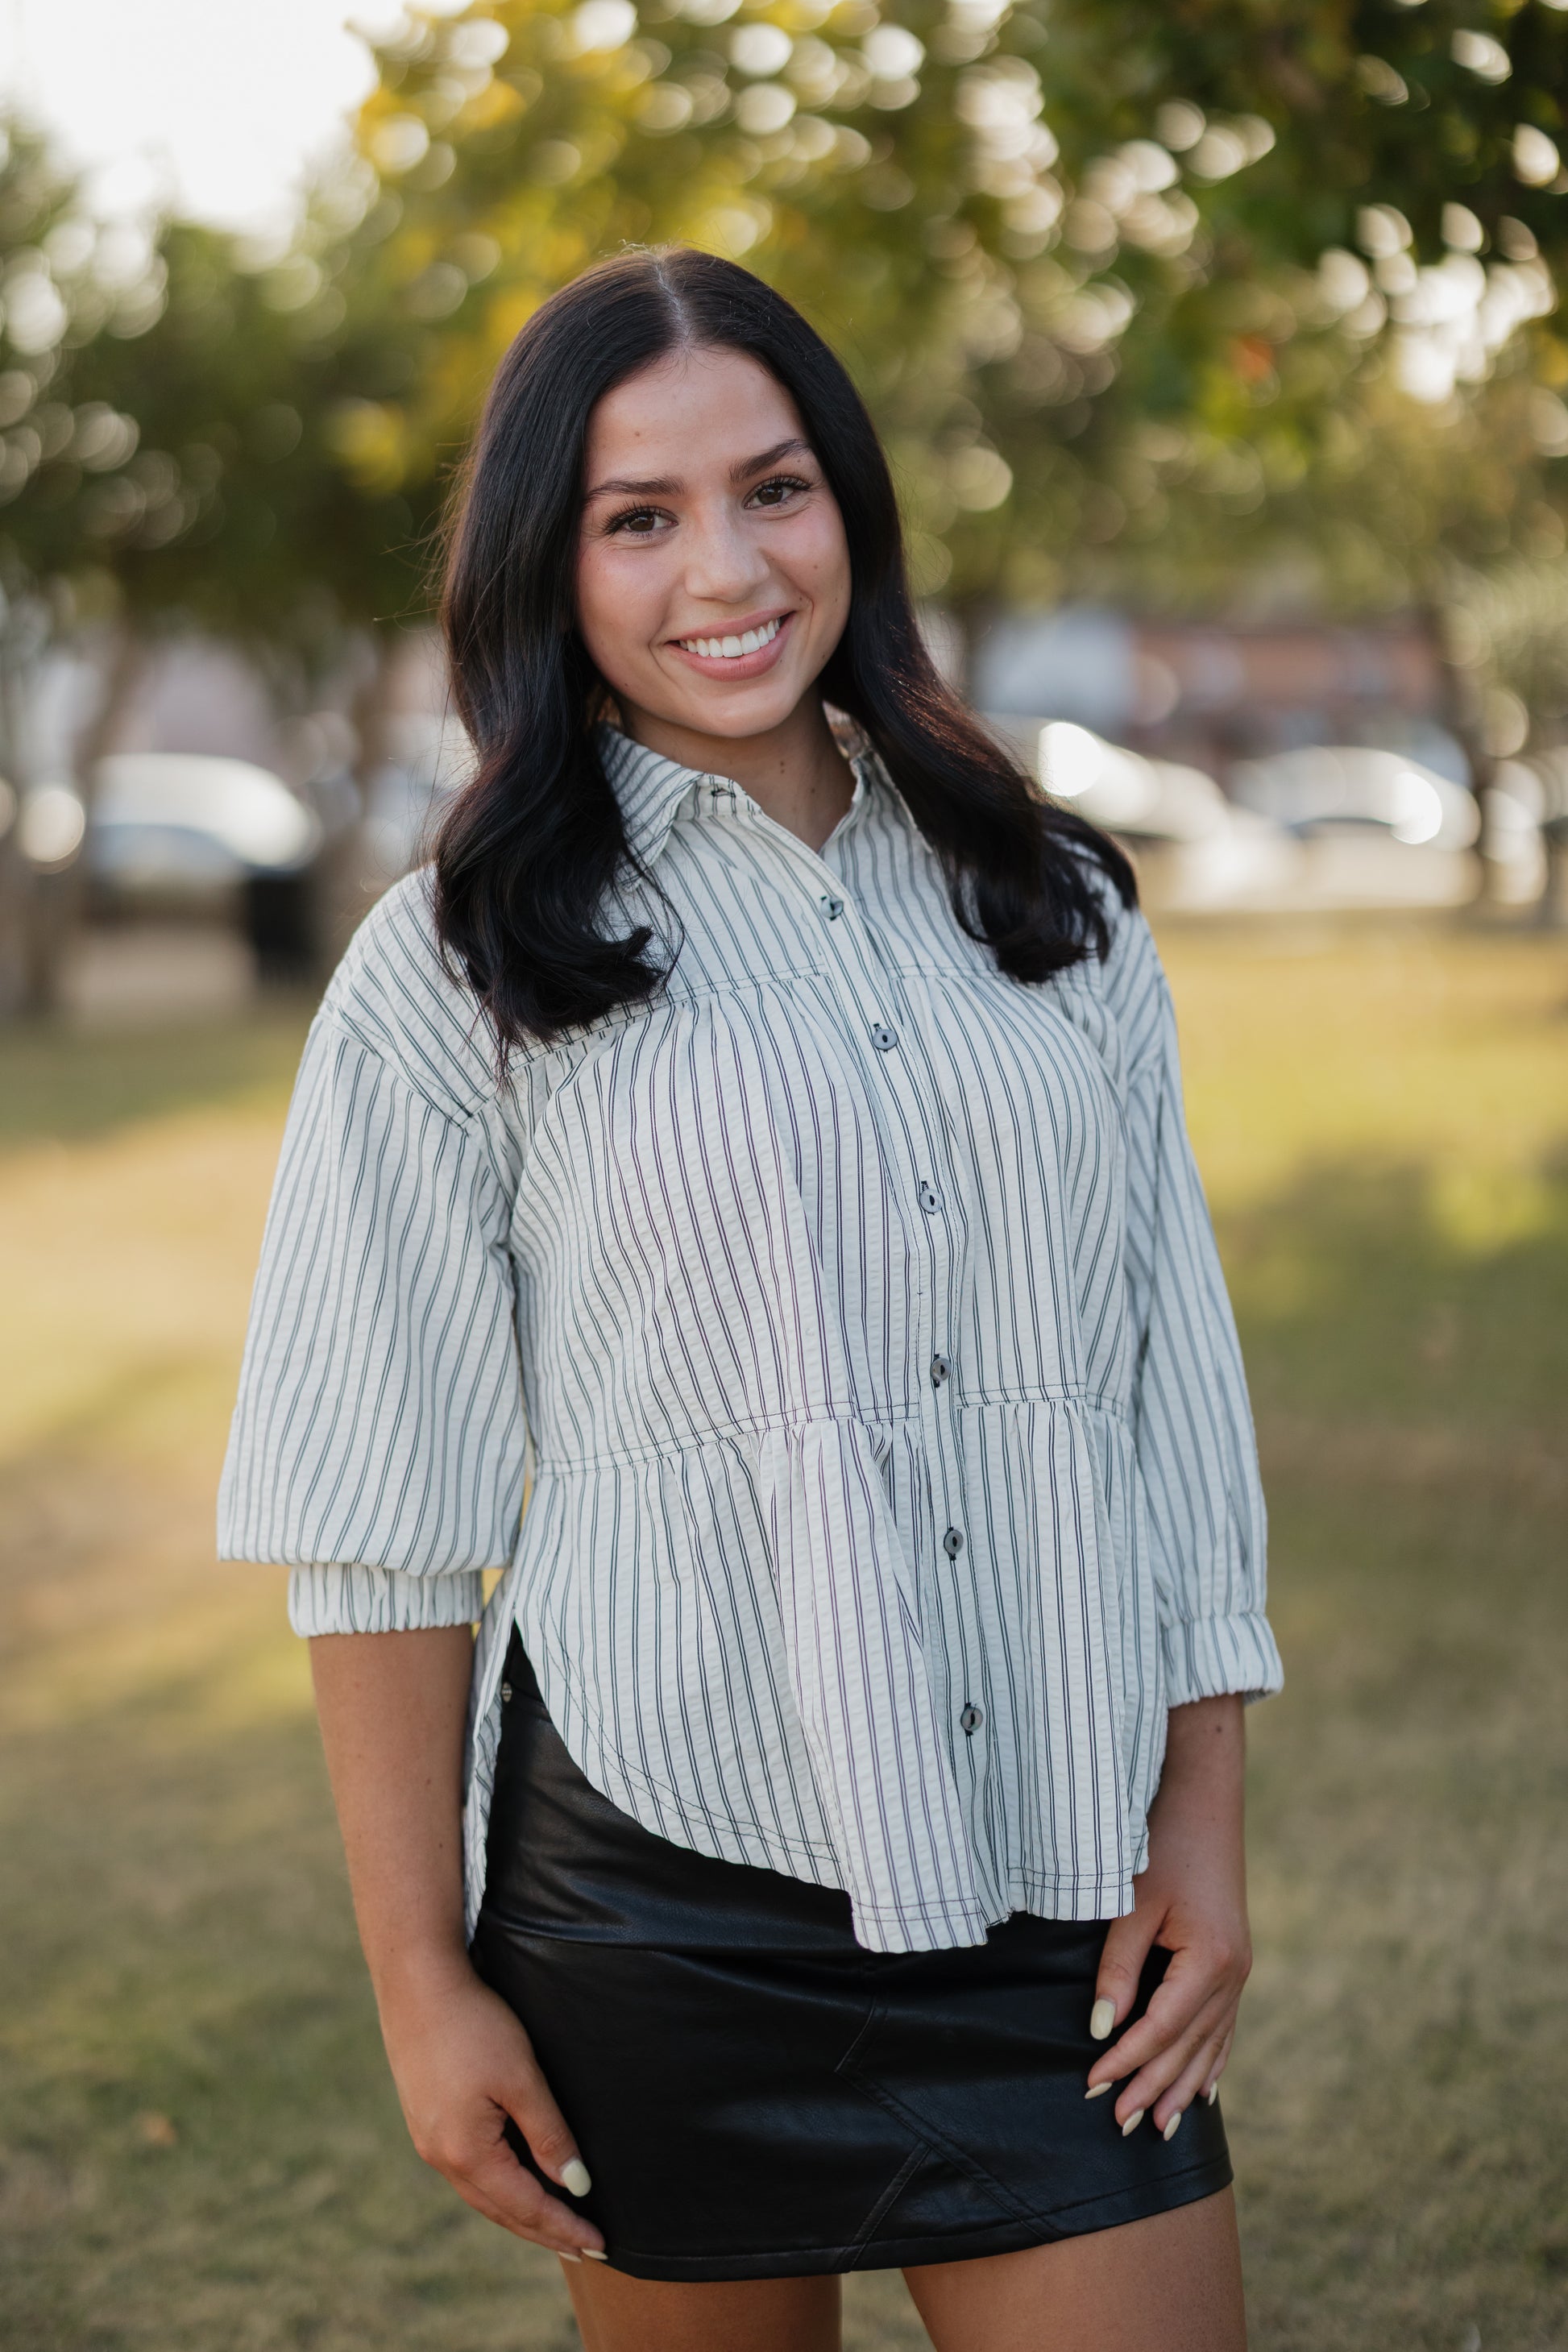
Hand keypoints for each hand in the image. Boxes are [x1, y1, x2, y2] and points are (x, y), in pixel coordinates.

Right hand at [377, 1954, 607, 2262]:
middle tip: (585, 2248)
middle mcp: (441, 2157)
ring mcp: (429, 2140)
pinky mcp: (426, 2119)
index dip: (565, 2226)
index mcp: (466, 2153)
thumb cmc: (474, 2024)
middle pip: (501, 2211)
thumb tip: (576, 2186)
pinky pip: (469, 2171)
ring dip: (521, 2212)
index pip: (526, 2206)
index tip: (601, 2244)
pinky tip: (515, 2182)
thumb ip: (549, 2135)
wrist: (417, 1983)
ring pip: (483, 2194)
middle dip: (545, 2231)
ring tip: (555, 2226)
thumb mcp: (521, 2078)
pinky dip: (499, 2187)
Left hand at [1085, 1695, 1249, 2141]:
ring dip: (1184, 2086)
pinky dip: (1211, 2061)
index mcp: (1210, 1962)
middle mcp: (1233, 1975)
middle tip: (1120, 2125)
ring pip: (1210, 2044)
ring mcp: (1239, 1971)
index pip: (1160, 2030)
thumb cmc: (1162, 1844)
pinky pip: (1225, 2027)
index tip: (1092, 2087)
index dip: (1125, 2062)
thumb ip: (1118, 1968)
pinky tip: (1205, 2090)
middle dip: (1153, 2087)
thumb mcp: (1134, 1903)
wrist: (1204, 1798)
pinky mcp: (1235, 1961)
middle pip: (1188, 2047)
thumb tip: (1102, 2029)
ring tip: (1162, 2129)